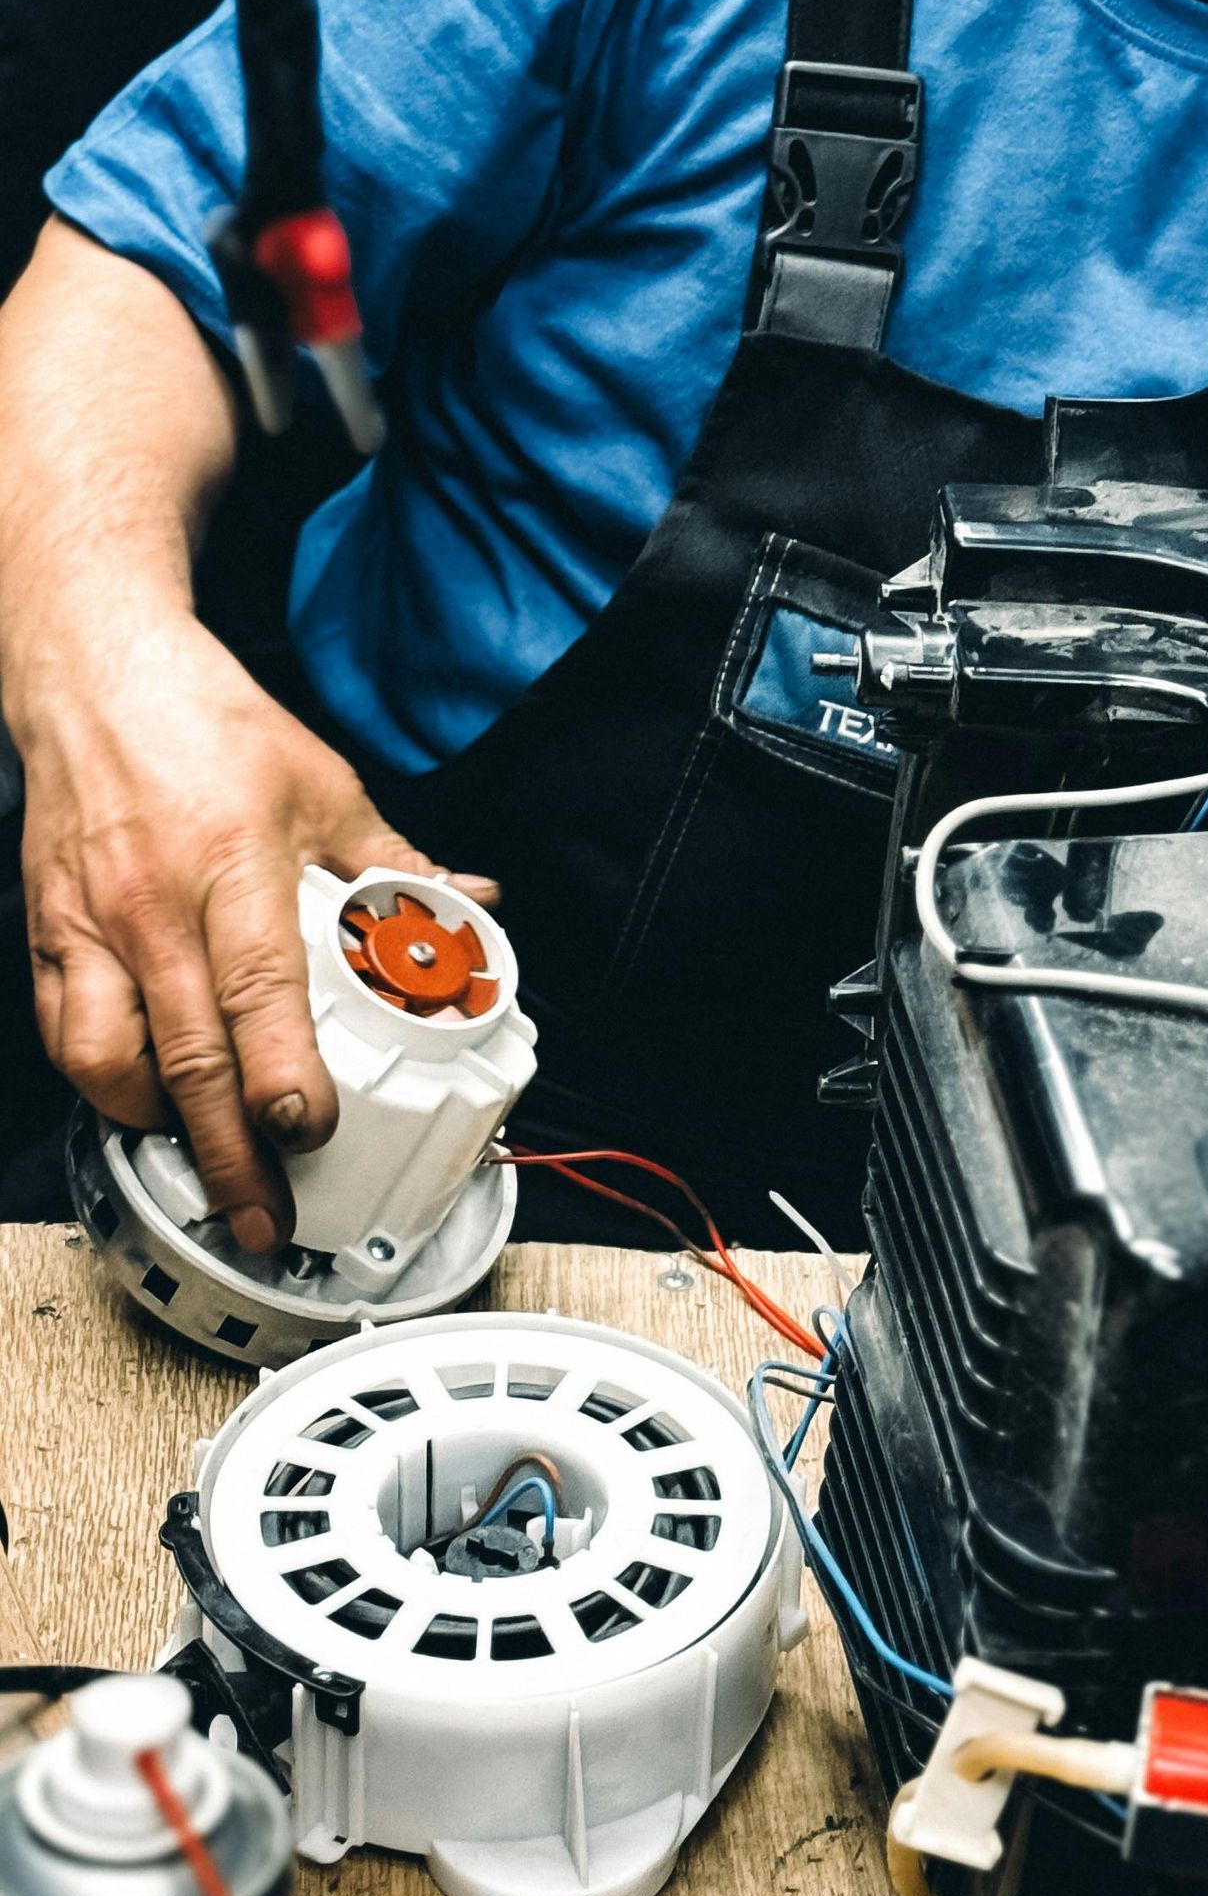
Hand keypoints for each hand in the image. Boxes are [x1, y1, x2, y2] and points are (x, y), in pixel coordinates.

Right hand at [18, 611, 496, 1250]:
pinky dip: (103, 1081)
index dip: (282, 1076)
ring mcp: (92, 924)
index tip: (309, 1132)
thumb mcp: (324, 784)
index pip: (259, 993)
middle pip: (188, 1056)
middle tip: (263, 1218)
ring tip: (203, 1158)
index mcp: (234, 865)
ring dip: (156, 1125)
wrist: (98, 677)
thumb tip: (469, 908)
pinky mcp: (49, 933)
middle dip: (229, 1153)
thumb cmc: (210, 726)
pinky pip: (64, 1032)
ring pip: (107, 1059)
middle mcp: (155, 905)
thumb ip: (394, 864)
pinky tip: (143, 1098)